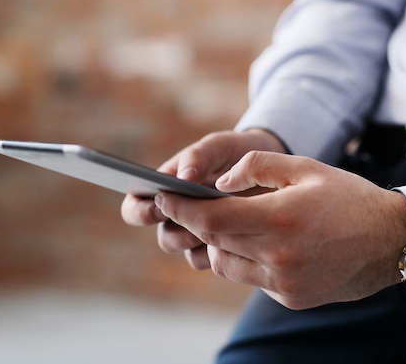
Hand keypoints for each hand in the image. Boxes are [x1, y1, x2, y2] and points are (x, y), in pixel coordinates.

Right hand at [120, 129, 286, 268]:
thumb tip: (183, 177)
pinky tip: (242, 234)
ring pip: (189, 253)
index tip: (158, 206)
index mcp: (166, 190)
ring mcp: (201, 235)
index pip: (135, 207)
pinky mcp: (224, 248)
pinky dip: (225, 249)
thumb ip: (198, 156)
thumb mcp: (218, 146)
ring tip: (224, 223)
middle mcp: (179, 217)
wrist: (269, 168)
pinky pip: (216, 260)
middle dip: (178, 232)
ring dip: (204, 240)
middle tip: (196, 219)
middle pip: (165, 239)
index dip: (140, 211)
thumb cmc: (234, 152)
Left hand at [154, 151, 405, 309]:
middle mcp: (279, 256)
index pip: (211, 218)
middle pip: (213, 241)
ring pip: (227, 263)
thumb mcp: (305, 167)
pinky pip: (250, 278)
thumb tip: (221, 181)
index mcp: (281, 219)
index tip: (163, 196)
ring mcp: (284, 282)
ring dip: (218, 243)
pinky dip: (244, 260)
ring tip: (228, 222)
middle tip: (185, 205)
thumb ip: (257, 166)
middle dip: (194, 222)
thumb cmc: (349, 198)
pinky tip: (260, 243)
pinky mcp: (290, 297)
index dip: (180, 207)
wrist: (392, 242)